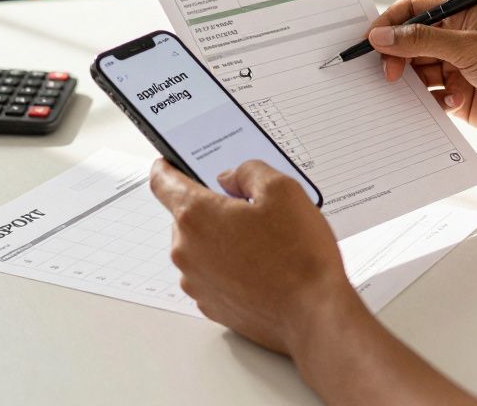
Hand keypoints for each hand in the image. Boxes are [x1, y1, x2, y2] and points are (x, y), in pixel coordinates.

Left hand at [148, 158, 361, 353]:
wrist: (314, 314)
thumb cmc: (299, 257)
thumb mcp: (282, 190)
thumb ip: (249, 171)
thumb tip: (232, 176)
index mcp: (197, 216)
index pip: (162, 182)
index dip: (167, 167)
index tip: (170, 162)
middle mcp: (187, 251)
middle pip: (186, 216)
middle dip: (211, 207)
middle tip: (246, 207)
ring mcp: (197, 282)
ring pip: (200, 247)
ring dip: (221, 239)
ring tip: (263, 241)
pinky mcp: (211, 305)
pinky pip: (211, 274)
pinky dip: (228, 266)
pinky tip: (260, 266)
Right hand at [368, 0, 476, 145]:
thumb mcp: (468, 48)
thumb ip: (420, 41)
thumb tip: (381, 36)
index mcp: (460, 15)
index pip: (412, 10)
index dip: (388, 23)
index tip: (370, 40)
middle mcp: (456, 40)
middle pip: (408, 43)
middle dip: (395, 58)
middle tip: (387, 74)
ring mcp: (457, 68)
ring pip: (416, 73)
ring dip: (413, 84)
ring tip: (421, 91)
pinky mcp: (459, 97)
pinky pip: (430, 98)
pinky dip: (432, 102)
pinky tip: (452, 104)